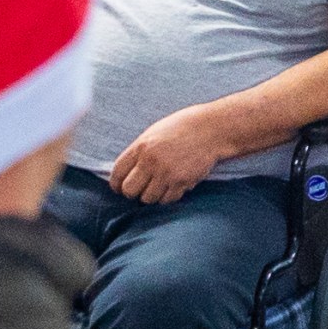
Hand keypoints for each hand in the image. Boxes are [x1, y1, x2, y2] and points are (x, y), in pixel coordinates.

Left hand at [109, 109, 232, 205]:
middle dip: (132, 193)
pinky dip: (168, 196)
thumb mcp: (153, 134)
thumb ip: (138, 152)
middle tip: (139, 190)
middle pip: (129, 191)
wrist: (211, 129)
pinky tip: (173, 186)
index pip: (117, 173)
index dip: (116, 184)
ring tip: (159, 187)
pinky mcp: (182, 182)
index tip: (120, 187)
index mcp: (140, 147)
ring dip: (151, 196)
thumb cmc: (182, 128)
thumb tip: (125, 173)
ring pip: (148, 199)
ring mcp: (166, 173)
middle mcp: (151, 161)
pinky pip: (167, 199)